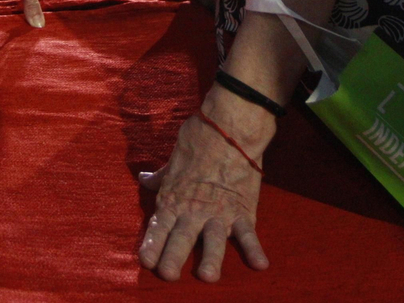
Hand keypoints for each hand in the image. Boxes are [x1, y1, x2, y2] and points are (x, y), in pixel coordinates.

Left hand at [137, 103, 271, 281]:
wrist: (230, 127)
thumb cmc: (198, 140)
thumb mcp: (174, 160)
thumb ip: (161, 176)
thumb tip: (144, 179)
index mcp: (174, 197)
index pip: (159, 226)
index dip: (152, 244)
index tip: (146, 261)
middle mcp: (194, 209)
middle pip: (181, 238)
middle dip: (173, 258)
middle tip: (167, 275)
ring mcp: (219, 212)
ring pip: (213, 240)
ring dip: (210, 259)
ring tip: (207, 276)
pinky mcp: (243, 210)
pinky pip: (249, 233)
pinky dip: (255, 249)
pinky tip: (260, 265)